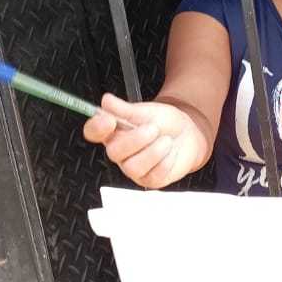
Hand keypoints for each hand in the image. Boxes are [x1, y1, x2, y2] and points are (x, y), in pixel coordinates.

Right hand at [83, 94, 208, 188]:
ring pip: (133, 167)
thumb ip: (124, 108)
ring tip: (166, 141)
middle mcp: (121, 153)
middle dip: (136, 139)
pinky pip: (153, 175)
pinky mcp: (151, 180)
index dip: (96, 128)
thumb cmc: (163, 123)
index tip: (109, 120)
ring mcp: (135, 168)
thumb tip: (106, 101)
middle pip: (114, 152)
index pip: (93, 132)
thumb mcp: (145, 111)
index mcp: (114, 133)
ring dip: (153, 151)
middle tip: (153, 128)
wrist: (187, 134)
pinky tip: (170, 153)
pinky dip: (166, 161)